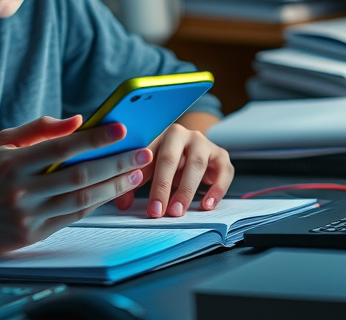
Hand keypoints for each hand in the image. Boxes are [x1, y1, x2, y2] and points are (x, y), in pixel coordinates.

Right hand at [0, 116, 152, 256]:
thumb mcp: (3, 144)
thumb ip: (39, 128)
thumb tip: (78, 119)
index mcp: (13, 162)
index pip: (62, 147)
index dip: (95, 138)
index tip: (122, 128)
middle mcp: (20, 189)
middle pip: (79, 174)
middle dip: (116, 162)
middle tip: (143, 152)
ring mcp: (27, 214)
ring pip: (80, 199)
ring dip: (113, 185)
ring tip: (135, 173)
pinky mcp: (31, 235)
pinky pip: (72, 217)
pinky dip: (96, 203)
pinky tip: (113, 191)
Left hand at [112, 123, 232, 217]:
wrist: (193, 148)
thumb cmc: (166, 159)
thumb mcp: (148, 168)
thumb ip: (133, 183)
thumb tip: (121, 203)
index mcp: (159, 134)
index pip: (148, 156)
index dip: (142, 180)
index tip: (144, 204)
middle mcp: (183, 135)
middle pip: (171, 159)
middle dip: (163, 187)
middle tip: (159, 211)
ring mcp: (204, 143)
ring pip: (197, 164)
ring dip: (186, 190)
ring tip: (178, 211)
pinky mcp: (221, 156)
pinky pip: (224, 172)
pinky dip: (217, 190)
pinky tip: (207, 205)